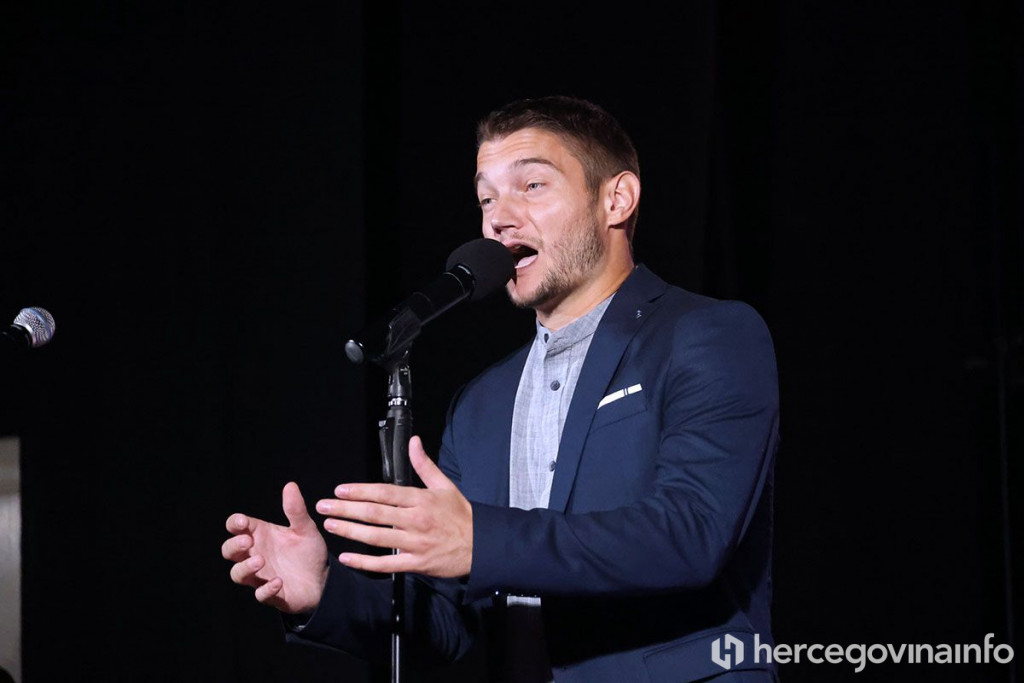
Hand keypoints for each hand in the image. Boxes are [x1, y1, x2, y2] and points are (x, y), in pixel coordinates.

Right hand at [222, 482, 328, 613]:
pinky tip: (278, 581)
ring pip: (237, 574)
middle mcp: (255, 554)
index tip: (243, 522)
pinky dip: (266, 589)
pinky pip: (260, 594)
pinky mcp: (271, 594)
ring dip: (245, 567)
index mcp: (260, 535)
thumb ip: (296, 510)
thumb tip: (290, 485)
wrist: (323, 578)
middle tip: (248, 541)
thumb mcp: (305, 529)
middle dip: (234, 546)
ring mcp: (260, 575)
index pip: (236, 526)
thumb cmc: (308, 552)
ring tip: (260, 561)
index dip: (235, 524)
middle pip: (229, 550)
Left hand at [317, 436, 472, 577]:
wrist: (480, 545)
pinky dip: (365, 562)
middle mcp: (415, 520)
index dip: (360, 491)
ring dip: (350, 531)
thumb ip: (424, 465)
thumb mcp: (445, 485)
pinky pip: (386, 564)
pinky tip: (347, 558)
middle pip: (374, 514)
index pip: (384, 493)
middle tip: (324, 506)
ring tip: (330, 525)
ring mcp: (414, 543)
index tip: (340, 490)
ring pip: (376, 537)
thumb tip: (414, 442)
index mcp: (420, 500)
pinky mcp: (415, 563)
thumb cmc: (461, 515)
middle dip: (345, 509)